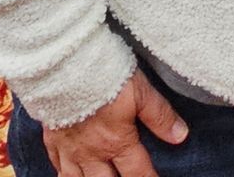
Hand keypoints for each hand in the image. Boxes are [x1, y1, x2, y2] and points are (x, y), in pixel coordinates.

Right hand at [42, 69, 187, 176]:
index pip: (138, 173)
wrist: (63, 67)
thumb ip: (159, 115)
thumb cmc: (104, 75)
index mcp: (117, 142)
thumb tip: (180, 136)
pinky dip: (65, 175)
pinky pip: (58, 167)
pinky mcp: (52, 140)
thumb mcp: (139, 91)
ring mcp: (70, 149)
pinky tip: (70, 175)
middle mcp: (93, 153)